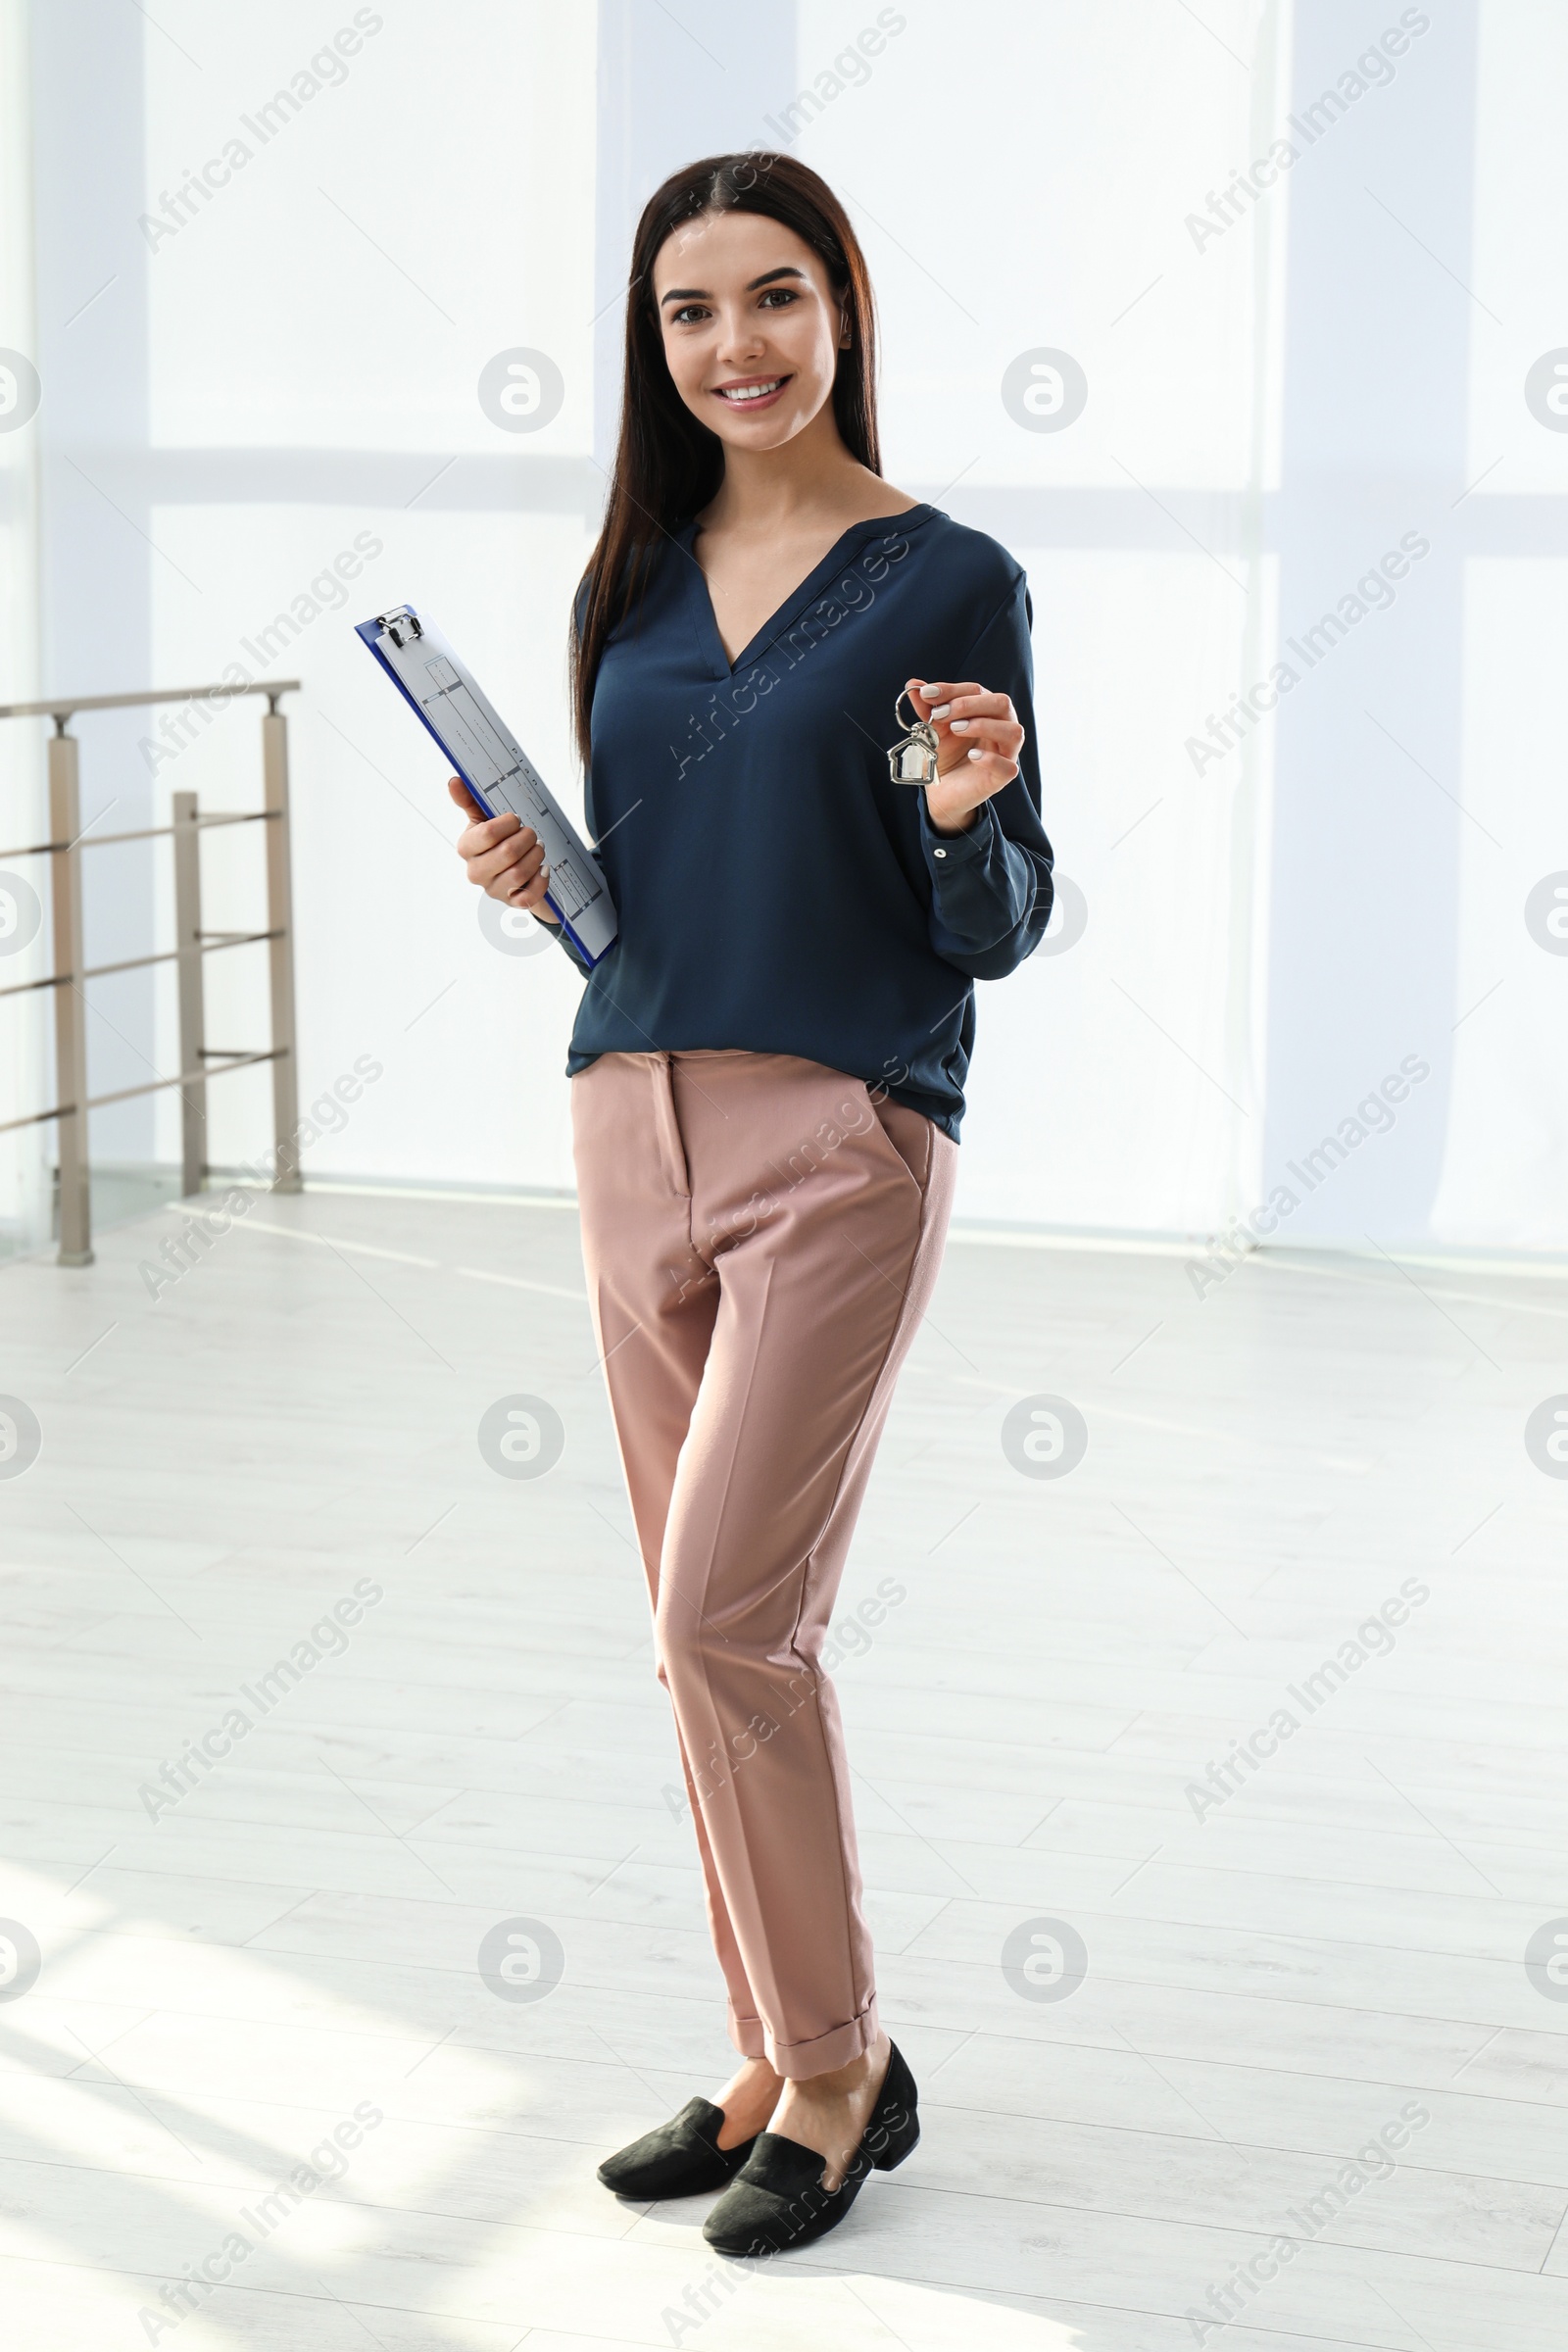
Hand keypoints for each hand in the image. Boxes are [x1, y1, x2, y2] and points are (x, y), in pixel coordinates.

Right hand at [446, 776, 557, 920]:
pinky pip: (528, 896)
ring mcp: (493, 890)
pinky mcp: (511, 903)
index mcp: (466, 848)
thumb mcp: (483, 819)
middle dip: (526, 839)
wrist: (513, 870)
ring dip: (536, 856)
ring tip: (538, 848)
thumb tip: (454, 781)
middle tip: (531, 834)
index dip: (508, 823)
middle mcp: (476, 872)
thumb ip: (470, 800)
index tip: (515, 819)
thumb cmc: (498, 841)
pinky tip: (544, 869)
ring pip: (519, 873)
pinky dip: (541, 880)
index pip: (488, 833)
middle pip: (507, 853)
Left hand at [905, 678, 1024, 835]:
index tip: (927, 693)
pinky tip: (972, 755)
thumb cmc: (946, 755)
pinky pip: (1007, 766)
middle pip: (1001, 703)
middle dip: (968, 704)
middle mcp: (1002, 727)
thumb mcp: (933, 730)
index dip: (952, 689)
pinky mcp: (1003, 776)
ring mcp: (1006, 752)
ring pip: (1012, 731)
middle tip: (940, 714)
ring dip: (983, 725)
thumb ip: (927, 708)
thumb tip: (913, 685)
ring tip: (956, 729)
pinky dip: (990, 758)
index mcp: (987, 710)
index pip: (977, 690)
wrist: (943, 790)